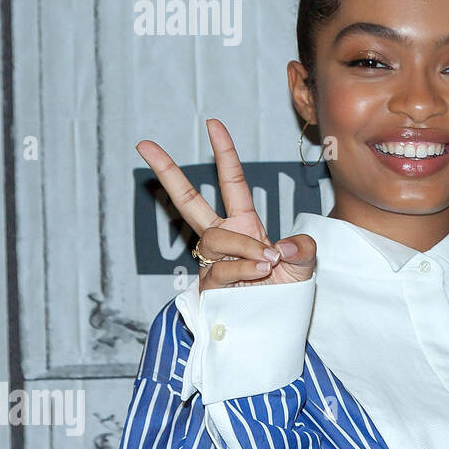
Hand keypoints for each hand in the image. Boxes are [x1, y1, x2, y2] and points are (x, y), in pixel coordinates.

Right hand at [137, 118, 315, 291]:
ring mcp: (211, 261)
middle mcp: (223, 238)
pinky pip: (221, 270)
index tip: (213, 124)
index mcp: (244, 224)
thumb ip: (302, 248)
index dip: (224, 153)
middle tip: (143, 144)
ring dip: (244, 248)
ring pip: (217, 240)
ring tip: (268, 264)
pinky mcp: (206, 285)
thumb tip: (277, 246)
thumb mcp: (305, 263)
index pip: (231, 182)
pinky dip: (242, 269)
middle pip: (188, 201)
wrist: (276, 324)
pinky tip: (258, 274)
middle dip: (167, 172)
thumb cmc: (286, 290)